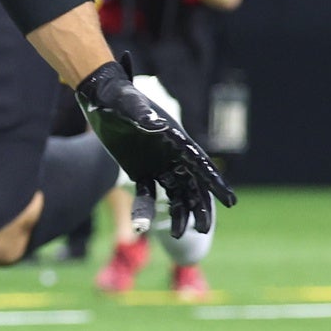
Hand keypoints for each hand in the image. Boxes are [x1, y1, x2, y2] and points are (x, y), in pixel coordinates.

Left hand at [75, 62, 235, 236]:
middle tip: (203, 230)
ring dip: (178, 214)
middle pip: (192, 185)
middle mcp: (171, 154)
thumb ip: (140, 113)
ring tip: (176, 235)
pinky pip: (147, 195)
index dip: (215, 182)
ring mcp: (158, 164)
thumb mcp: (127, 103)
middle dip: (199, 207)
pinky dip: (145, 211)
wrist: (101, 96)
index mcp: (175, 138)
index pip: (200, 163)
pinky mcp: (140, 171)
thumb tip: (153, 124)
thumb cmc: (117, 96)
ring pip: (175, 194)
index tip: (229, 201)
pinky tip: (141, 228)